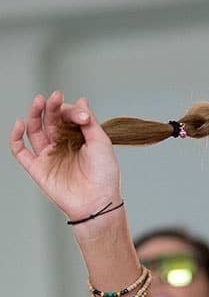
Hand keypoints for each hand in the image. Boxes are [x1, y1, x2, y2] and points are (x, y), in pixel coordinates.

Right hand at [9, 92, 122, 224]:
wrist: (97, 200)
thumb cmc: (104, 173)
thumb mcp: (101, 142)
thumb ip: (89, 122)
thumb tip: (81, 100)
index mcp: (78, 137)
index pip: (68, 117)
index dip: (72, 112)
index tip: (82, 116)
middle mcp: (61, 144)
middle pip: (50, 120)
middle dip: (51, 107)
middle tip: (54, 97)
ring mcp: (48, 155)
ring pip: (34, 131)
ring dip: (34, 115)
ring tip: (38, 101)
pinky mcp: (36, 168)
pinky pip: (20, 151)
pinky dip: (15, 137)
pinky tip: (19, 123)